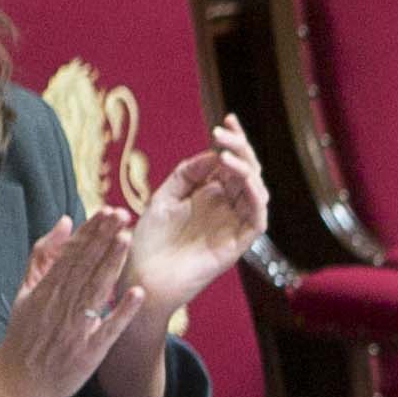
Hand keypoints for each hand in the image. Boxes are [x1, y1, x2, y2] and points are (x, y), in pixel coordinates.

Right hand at [0, 207, 140, 396]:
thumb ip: (42, 256)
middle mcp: (59, 306)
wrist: (15, 384)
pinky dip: (122, 312)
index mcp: (44, 290)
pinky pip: (108, 329)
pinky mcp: (88, 352)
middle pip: (84, 267)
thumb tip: (63, 221)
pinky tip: (137, 293)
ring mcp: (74, 329)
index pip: (70, 254)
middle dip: (104, 239)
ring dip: (112, 265)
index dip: (90, 232)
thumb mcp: (25, 292)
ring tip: (127, 239)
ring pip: (95, 291)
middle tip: (123, 214)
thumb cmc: (23, 335)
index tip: (106, 211)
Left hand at [122, 113, 266, 312]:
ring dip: (247, 169)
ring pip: (257, 193)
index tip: (226, 120)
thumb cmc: (147, 242)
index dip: (234, 141)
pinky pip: (257, 219)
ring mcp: (232, 227)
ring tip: (226, 154)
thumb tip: (212, 155)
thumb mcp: (163, 197)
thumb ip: (187, 174)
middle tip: (224, 131)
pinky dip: (254, 196)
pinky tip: (239, 178)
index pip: (231, 164)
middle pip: (247, 173)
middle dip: (240, 148)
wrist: (140, 277)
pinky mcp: (236, 246)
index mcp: (209, 197)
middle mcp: (225, 210)